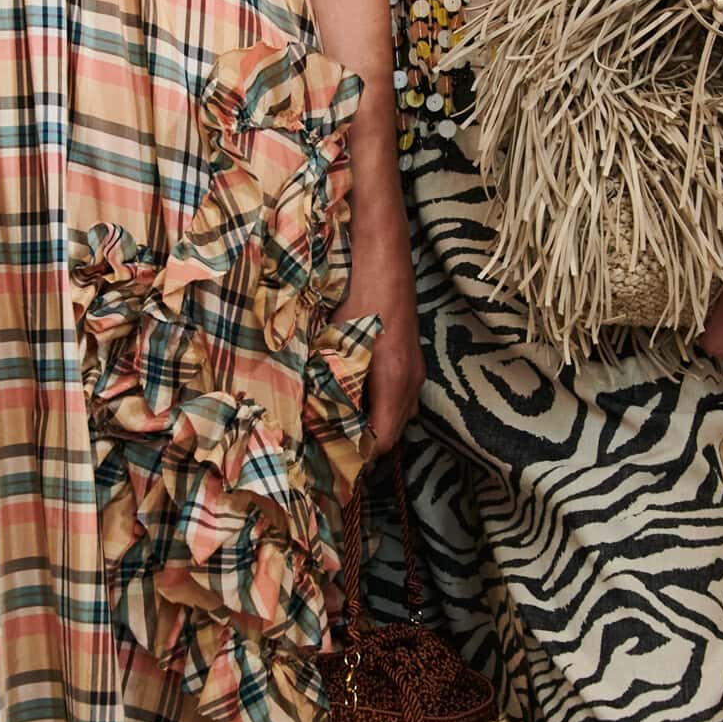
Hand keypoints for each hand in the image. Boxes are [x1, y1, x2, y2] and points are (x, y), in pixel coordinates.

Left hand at [339, 218, 424, 448]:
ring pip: (398, 411)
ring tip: (339, 421)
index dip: (359, 457)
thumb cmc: (358, 294)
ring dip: (373, 421)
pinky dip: (379, 402)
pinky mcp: (412, 356)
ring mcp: (415, 367)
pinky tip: (353, 390)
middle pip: (393, 430)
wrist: (384, 255)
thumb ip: (326, 377)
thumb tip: (307, 411)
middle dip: (365, 442)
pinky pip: (399, 393)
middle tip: (331, 446)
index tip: (334, 466)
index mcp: (393, 379)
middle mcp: (411, 379)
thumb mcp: (335, 339)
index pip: (383, 439)